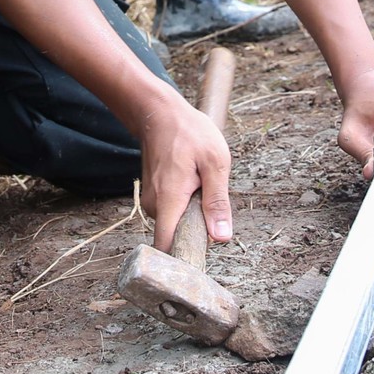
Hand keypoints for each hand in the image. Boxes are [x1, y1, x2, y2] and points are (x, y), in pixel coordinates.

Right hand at [135, 85, 233, 252]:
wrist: (160, 112)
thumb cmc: (190, 133)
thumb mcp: (215, 162)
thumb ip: (217, 202)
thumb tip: (221, 238)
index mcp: (170, 200)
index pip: (167, 246)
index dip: (182, 260)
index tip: (199, 261)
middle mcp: (155, 205)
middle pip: (175, 237)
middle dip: (196, 230)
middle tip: (209, 204)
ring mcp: (151, 201)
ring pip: (175, 223)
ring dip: (191, 214)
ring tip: (200, 185)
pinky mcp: (153, 196)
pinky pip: (172, 212)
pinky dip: (184, 205)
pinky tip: (191, 183)